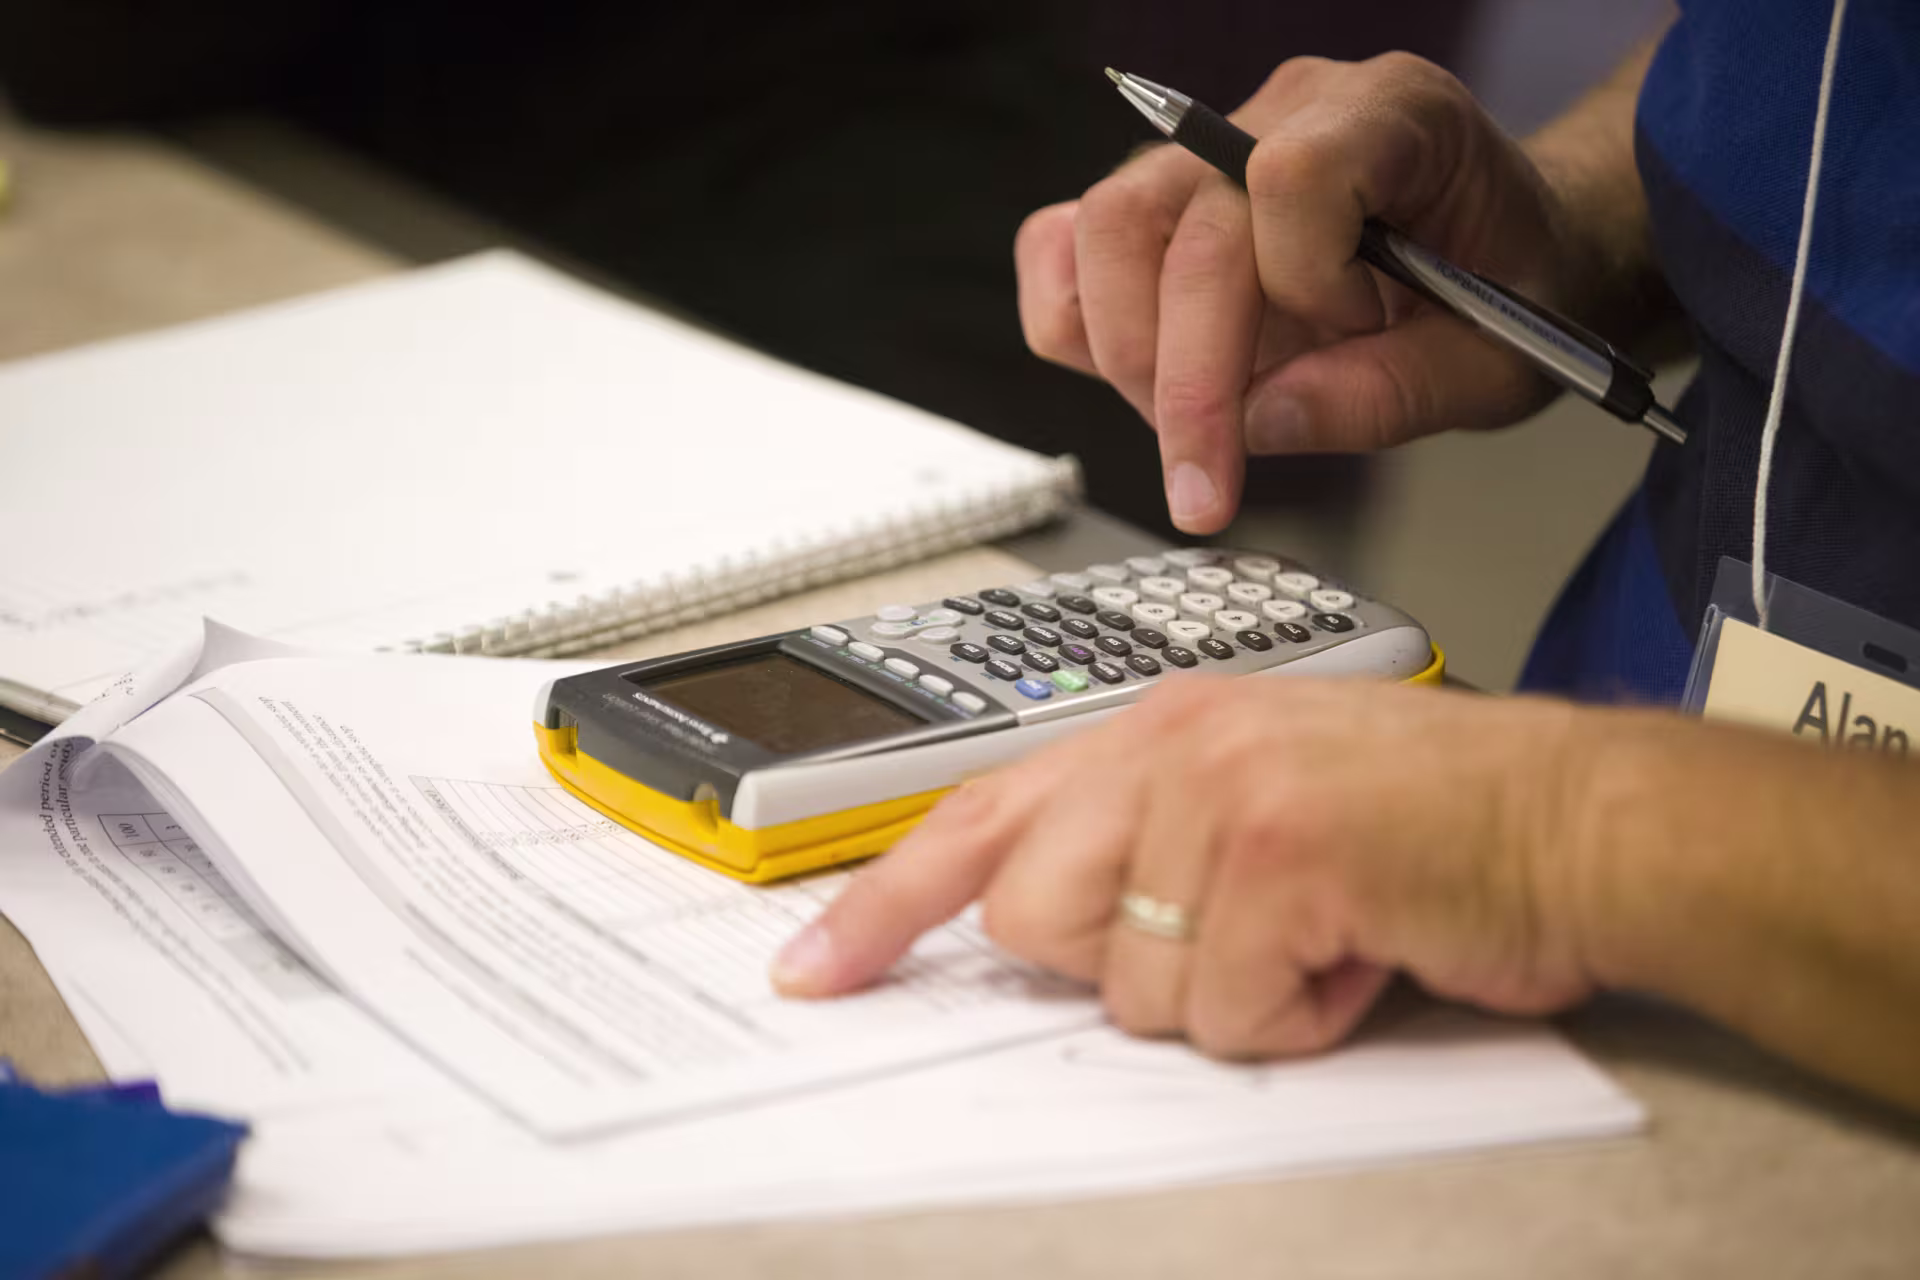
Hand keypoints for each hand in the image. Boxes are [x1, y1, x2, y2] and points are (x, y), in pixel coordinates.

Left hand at [772, 678, 1596, 1058]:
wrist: (1577, 820)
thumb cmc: (1426, 824)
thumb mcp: (1255, 802)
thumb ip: (1141, 845)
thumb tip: (1047, 930)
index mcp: (1152, 727)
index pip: (973, 817)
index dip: (883, 905)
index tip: (819, 968)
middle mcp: (1171, 743)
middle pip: (1034, 921)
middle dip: (1131, 963)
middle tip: (1242, 929)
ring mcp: (1221, 792)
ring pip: (1132, 985)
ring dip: (1235, 994)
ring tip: (1319, 932)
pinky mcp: (1279, 853)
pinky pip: (1228, 1011)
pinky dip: (1302, 1014)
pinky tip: (1360, 949)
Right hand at [1016, 54, 1586, 532]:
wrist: (1510, 254)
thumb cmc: (1508, 290)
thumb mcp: (1496, 366)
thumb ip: (1387, 393)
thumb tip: (1254, 422)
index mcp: (1395, 117)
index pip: (1293, 176)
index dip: (1304, 281)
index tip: (1350, 335)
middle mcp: (1287, 112)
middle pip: (1176, 222)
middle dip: (1181, 376)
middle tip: (1203, 483)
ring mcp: (1209, 151)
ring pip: (1104, 229)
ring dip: (1127, 355)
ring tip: (1188, 429)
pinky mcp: (1159, 200)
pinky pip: (1064, 241)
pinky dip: (1074, 322)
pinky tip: (1135, 380)